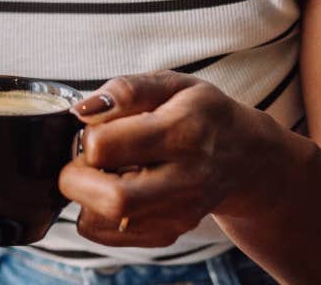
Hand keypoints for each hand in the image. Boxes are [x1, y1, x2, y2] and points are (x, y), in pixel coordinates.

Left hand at [58, 71, 290, 248]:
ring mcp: (180, 213)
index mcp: (183, 132)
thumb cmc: (201, 114)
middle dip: (77, 179)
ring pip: (108, 222)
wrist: (244, 157)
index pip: (107, 147)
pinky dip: (96, 214)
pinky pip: (111, 236)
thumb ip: (126, 90)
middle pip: (113, 199)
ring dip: (86, 197)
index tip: (93, 128)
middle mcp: (186, 179)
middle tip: (83, 159)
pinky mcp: (170, 233)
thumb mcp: (173, 84)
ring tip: (103, 172)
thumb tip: (82, 111)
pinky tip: (113, 189)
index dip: (87, 137)